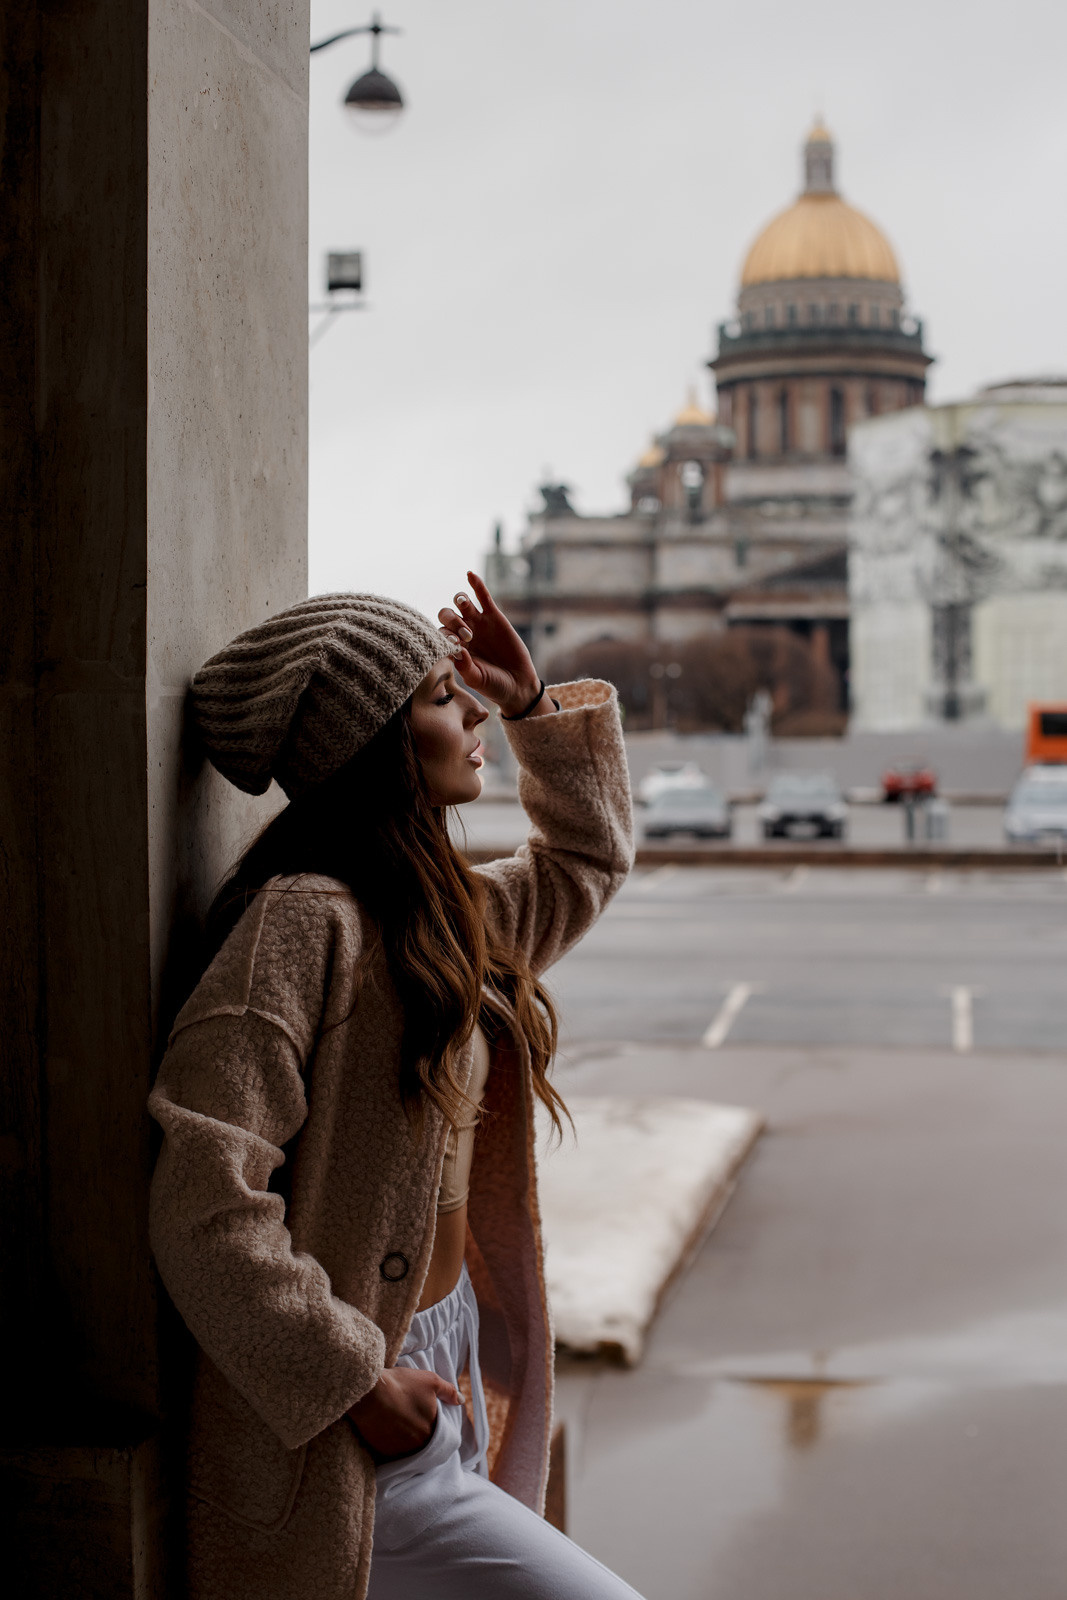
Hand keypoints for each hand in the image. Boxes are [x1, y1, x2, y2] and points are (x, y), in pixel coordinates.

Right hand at [347, 1366, 460, 1461]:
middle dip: (418, 1432)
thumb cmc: (401, 1384)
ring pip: (407, 1448)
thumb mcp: (430, 1381)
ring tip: (396, 1424)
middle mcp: (417, 1445)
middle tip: (408, 1419)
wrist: (369, 1393)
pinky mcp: (382, 1453)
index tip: (423, 1415)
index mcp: (431, 1430)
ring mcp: (399, 1450)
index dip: (430, 1423)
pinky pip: (391, 1452)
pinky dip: (390, 1444)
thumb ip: (448, 1391)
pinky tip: (385, 1431)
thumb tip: (461, 1401)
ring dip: (404, 1440)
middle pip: (422, 1441)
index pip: (436, 1432)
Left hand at [438, 572, 551, 718]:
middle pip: (448, 616)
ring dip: (459, 601)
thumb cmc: (493, 685)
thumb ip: (465, 666)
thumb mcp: (477, 679)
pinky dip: (476, 585)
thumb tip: (457, 649)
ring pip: (463, 604)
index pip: (441, 633)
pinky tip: (470, 574)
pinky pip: (483, 597)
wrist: (517, 684)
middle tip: (468, 636)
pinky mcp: (494, 617)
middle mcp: (463, 633)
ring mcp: (478, 623)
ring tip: (463, 604)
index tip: (456, 644)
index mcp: (454, 647)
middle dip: (453, 622)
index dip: (444, 635)